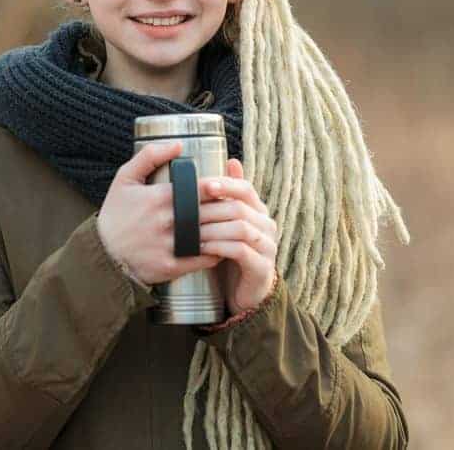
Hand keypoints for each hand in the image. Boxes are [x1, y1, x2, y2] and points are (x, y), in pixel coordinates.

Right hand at [98, 141, 220, 284]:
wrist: (102, 254)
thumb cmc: (116, 214)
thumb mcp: (125, 179)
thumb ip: (149, 156)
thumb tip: (178, 144)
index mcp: (159, 197)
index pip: (203, 187)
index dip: (221, 186)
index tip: (227, 187)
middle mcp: (166, 221)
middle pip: (211, 211)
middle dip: (228, 208)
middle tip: (237, 207)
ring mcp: (169, 245)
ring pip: (210, 235)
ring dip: (226, 231)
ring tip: (234, 226)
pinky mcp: (170, 266)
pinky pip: (203, 259)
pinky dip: (217, 253)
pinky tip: (223, 247)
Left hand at [197, 158, 278, 314]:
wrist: (243, 293)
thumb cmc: (229, 253)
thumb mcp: (226, 223)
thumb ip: (227, 196)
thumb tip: (231, 161)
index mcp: (258, 211)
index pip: (246, 188)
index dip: (226, 184)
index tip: (203, 184)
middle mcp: (267, 225)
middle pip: (240, 208)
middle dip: (211, 209)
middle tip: (185, 211)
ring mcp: (267, 246)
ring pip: (240, 228)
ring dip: (212, 228)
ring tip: (190, 232)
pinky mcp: (262, 267)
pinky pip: (241, 251)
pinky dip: (219, 247)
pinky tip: (202, 248)